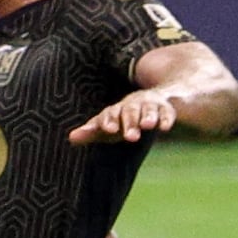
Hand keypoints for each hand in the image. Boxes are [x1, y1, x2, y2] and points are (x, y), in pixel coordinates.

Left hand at [67, 86, 190, 145]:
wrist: (154, 99)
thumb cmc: (124, 119)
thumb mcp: (109, 125)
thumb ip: (91, 132)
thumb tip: (71, 138)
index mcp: (116, 110)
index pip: (110, 114)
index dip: (109, 121)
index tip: (108, 129)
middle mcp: (132, 105)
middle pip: (130, 112)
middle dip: (130, 123)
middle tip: (130, 137)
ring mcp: (149, 105)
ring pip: (148, 110)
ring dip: (147, 117)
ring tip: (147, 126)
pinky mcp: (166, 108)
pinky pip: (167, 113)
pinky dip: (166, 119)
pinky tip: (164, 127)